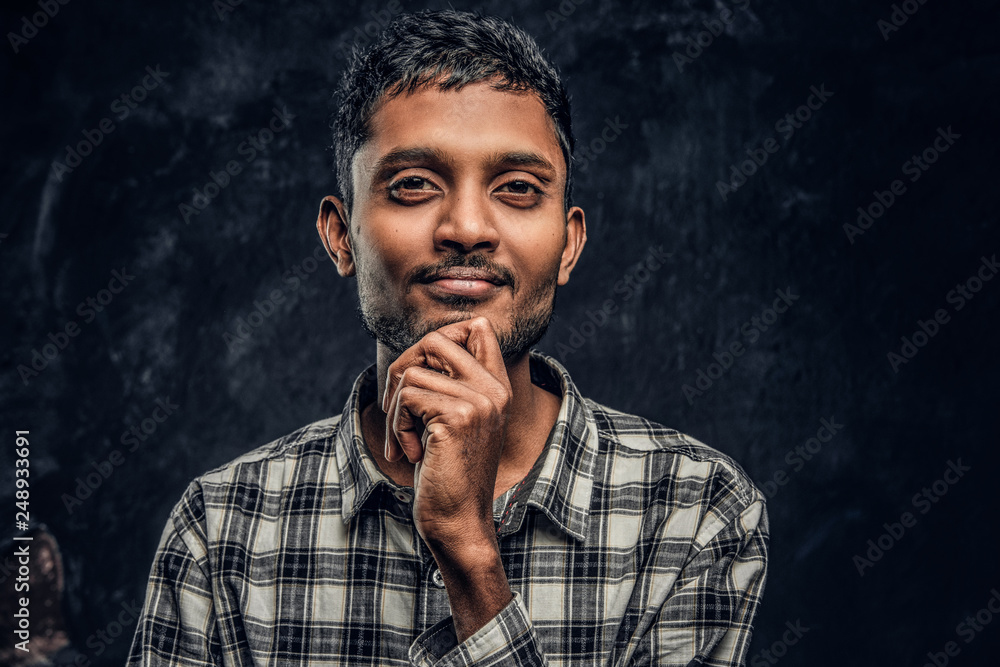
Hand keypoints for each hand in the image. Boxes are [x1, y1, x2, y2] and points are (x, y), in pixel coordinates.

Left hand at [382, 316, 511, 547]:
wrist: (459, 523)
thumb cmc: (448, 476)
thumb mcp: (452, 422)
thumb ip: (448, 384)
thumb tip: (416, 351)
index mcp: (498, 388)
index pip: (477, 327)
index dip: (439, 341)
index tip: (423, 379)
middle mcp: (494, 390)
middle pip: (435, 340)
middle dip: (403, 369)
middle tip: (399, 408)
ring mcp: (479, 402)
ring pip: (411, 373)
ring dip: (394, 410)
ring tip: (406, 441)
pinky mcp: (457, 418)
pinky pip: (405, 398)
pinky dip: (396, 427)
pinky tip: (410, 453)